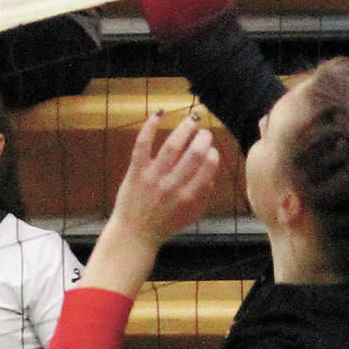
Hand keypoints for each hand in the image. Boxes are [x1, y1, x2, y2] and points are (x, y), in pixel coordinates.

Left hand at [110, 109, 219, 249]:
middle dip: (203, 139)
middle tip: (205, 134)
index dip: (213, 155)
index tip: (212, 151)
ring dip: (185, 129)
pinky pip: (143, 145)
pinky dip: (150, 127)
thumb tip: (213, 169)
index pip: (208, 168)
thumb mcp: (192, 216)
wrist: (135, 234)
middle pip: (194, 154)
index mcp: (189, 198)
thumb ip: (206, 195)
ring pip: (172, 146)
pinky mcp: (135, 173)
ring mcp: (152, 179)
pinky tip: (159, 114)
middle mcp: (172, 187)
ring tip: (191, 122)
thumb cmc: (166, 224)